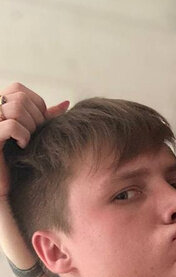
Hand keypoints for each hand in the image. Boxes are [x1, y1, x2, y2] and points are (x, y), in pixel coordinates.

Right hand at [0, 82, 68, 198]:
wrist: (8, 188)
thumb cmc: (19, 160)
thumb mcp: (33, 134)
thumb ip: (45, 118)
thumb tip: (66, 103)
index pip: (18, 89)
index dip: (35, 105)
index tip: (37, 124)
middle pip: (19, 97)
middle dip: (34, 117)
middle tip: (33, 136)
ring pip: (15, 108)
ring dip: (29, 126)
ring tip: (26, 141)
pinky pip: (11, 126)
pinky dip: (23, 136)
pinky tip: (22, 147)